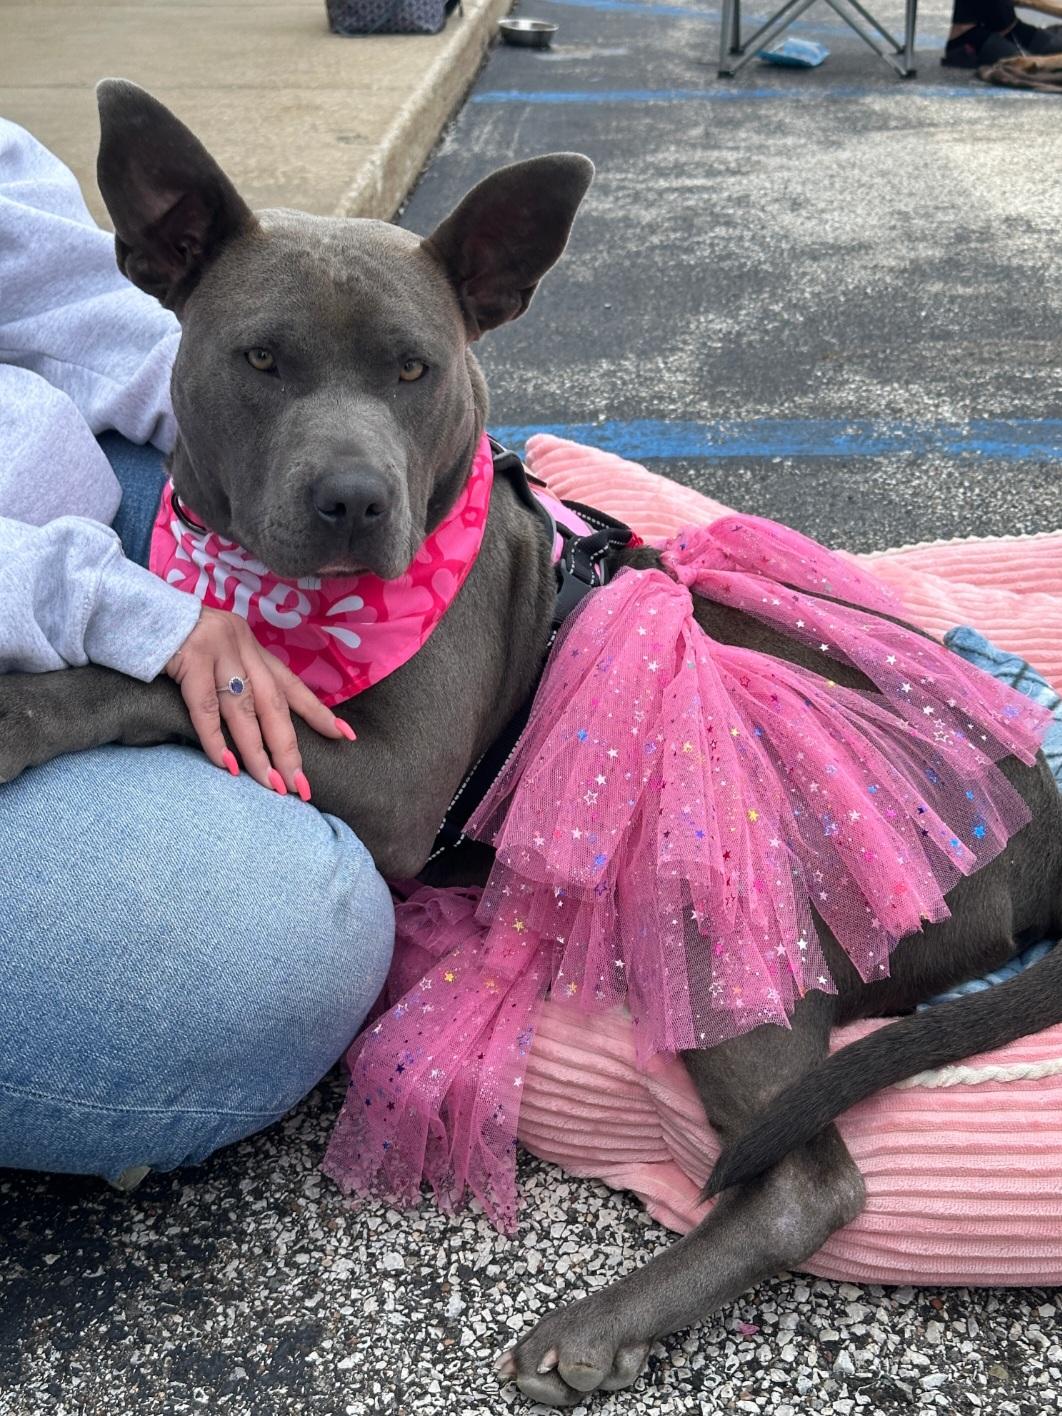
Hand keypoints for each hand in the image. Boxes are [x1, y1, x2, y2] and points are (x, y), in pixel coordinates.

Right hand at [165, 606, 355, 798]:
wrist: (132, 609)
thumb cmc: (172, 640)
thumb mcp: (214, 651)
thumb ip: (234, 676)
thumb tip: (253, 724)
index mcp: (251, 646)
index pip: (291, 685)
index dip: (318, 712)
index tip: (345, 736)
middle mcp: (242, 646)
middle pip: (273, 704)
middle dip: (288, 747)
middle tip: (301, 785)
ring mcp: (217, 650)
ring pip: (245, 710)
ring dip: (258, 752)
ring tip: (271, 784)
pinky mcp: (190, 658)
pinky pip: (206, 708)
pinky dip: (217, 740)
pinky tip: (228, 766)